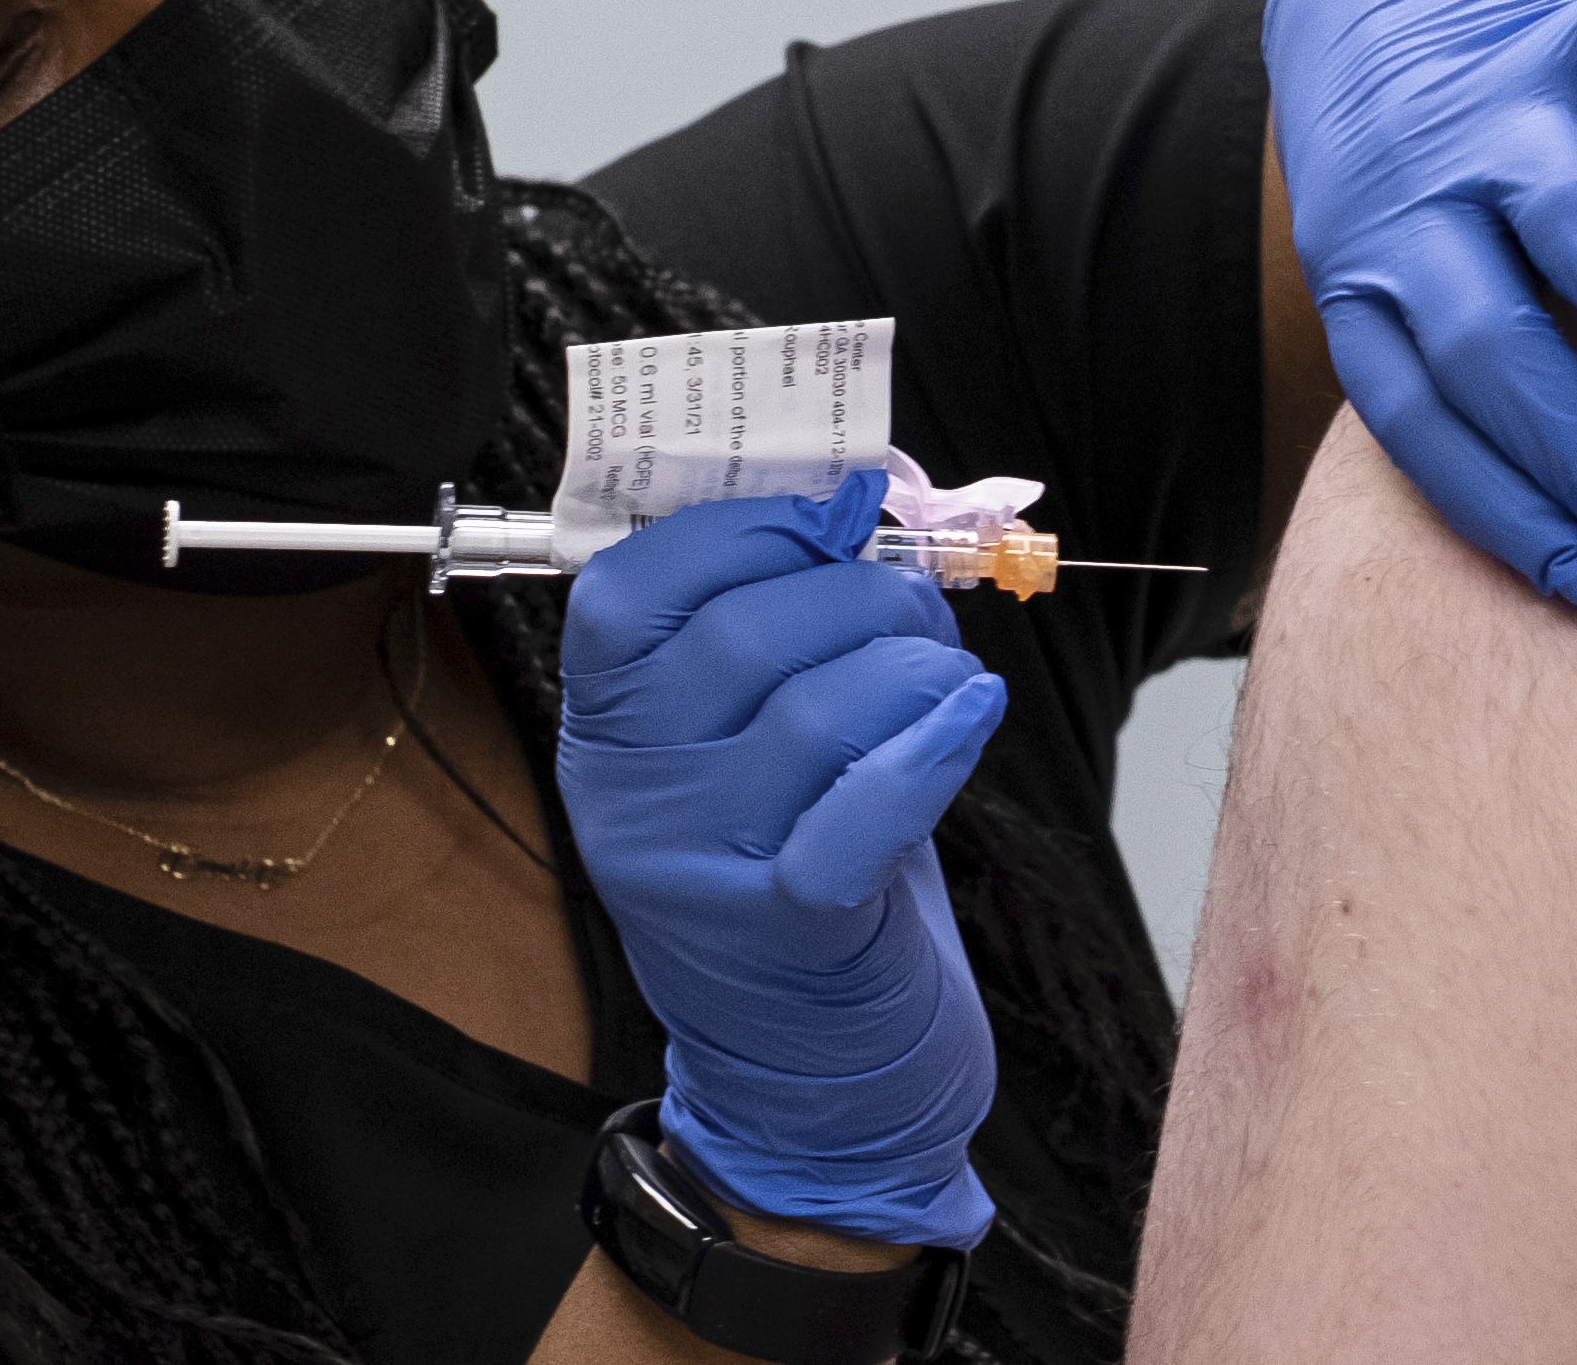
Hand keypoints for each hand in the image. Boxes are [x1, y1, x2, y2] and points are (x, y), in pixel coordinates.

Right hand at [557, 471, 1002, 1249]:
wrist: (813, 1085)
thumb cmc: (797, 875)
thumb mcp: (749, 749)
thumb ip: (776, 625)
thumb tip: (855, 490)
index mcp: (605, 734)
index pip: (627, 591)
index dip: (741, 524)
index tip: (834, 507)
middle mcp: (632, 801)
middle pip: (741, 636)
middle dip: (860, 588)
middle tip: (918, 601)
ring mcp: (703, 870)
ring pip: (817, 709)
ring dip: (912, 660)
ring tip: (947, 671)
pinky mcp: (791, 932)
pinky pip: (864, 810)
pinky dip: (933, 744)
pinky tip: (971, 714)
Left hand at [1266, 0, 1576, 619]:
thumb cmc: (1428, 153)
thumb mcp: (1402, 255)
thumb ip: (1466, 355)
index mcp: (1365, 277)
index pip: (1422, 421)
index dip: (1509, 513)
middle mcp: (1409, 204)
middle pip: (1497, 354)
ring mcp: (1481, 111)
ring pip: (1568, 231)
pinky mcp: (1553, 16)